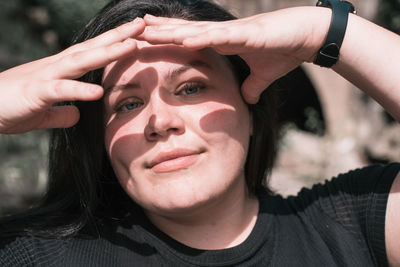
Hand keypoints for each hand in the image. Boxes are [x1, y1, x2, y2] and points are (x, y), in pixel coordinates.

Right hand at [0, 18, 145, 133]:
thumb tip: (77, 115)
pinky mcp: (36, 92)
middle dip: (119, 36)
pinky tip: (97, 91)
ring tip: (131, 46)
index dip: (115, 42)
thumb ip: (63, 113)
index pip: (93, 51)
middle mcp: (57, 66)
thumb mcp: (44, 111)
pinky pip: (60, 90)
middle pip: (93, 48)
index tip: (137, 34)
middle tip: (143, 25)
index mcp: (61, 69)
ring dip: (107, 53)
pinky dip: (79, 90)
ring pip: (81, 61)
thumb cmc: (12, 107)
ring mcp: (47, 76)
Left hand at [140, 7, 329, 102]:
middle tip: (132, 29)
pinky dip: (198, 37)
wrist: (306, 38)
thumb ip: (251, 87)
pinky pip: (217, 36)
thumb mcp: (262, 76)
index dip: (167, 38)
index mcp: (223, 41)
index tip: (145, 40)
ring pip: (194, 30)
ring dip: (169, 31)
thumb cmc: (284, 51)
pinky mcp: (245, 33)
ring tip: (145, 29)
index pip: (188, 39)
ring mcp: (231, 32)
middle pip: (183, 31)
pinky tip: (180, 38)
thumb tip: (246, 100)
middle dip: (158, 31)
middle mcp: (222, 34)